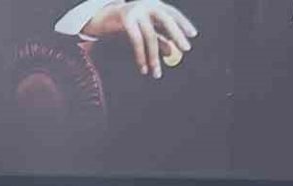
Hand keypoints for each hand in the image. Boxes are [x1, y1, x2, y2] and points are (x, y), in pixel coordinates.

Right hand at [83, 0, 198, 78]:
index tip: (192, 36)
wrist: (100, 19)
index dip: (183, 24)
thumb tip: (171, 51)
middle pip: (166, 20)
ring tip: (157, 73)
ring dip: (154, 56)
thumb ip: (158, 38)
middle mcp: (147, 5)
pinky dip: (140, 56)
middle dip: (176, 35)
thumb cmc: (124, 25)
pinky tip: (143, 68)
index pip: (172, 13)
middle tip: (186, 49)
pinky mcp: (125, 20)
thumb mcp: (143, 31)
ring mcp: (136, 11)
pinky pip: (137, 41)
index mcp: (153, 4)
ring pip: (150, 36)